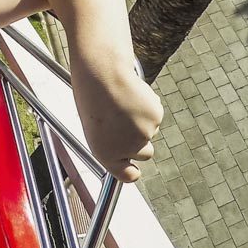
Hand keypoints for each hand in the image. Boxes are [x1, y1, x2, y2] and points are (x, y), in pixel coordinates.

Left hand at [71, 64, 161, 182]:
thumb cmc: (91, 94)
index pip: (127, 176)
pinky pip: (155, 115)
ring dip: (142, 120)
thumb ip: (111, 140)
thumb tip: (123, 143)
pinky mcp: (156, 118)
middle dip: (140, 141)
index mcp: (106, 153)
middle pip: (145, 153)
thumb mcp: (94, 124)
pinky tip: (133, 94)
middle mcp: (128, 148)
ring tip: (124, 101)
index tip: (134, 171)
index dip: (132, 172)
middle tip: (127, 121)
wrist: (102, 72)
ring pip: (151, 131)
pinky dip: (148, 106)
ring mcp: (144, 134)